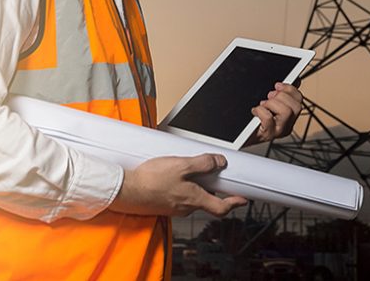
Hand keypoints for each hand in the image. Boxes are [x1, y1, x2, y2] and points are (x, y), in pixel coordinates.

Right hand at [109, 154, 247, 217]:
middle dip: (214, 189)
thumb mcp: (181, 165)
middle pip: (207, 201)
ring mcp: (174, 207)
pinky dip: (183, 187)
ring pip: (193, 198)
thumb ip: (203, 164)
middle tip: (219, 176)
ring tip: (194, 169)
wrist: (126, 190)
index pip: (221, 207)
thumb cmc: (151, 180)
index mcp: (194, 199)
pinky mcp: (163, 204)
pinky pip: (179, 196)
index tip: (243, 199)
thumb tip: (219, 162)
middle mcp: (186, 207)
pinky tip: (176, 175)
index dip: (234, 203)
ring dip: (197, 186)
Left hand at [248, 82, 302, 144]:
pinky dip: (260, 111)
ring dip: (272, 104)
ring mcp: (278, 131)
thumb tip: (289, 82)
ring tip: (262, 106)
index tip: (277, 85)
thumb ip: (279, 94)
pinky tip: (255, 111)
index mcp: (288, 116)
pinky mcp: (268, 134)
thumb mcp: (267, 104)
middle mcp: (286, 125)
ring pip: (286, 111)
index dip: (290, 89)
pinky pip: (269, 118)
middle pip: (296, 106)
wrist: (238, 136)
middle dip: (282, 96)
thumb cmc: (250, 121)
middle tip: (269, 96)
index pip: (299, 99)